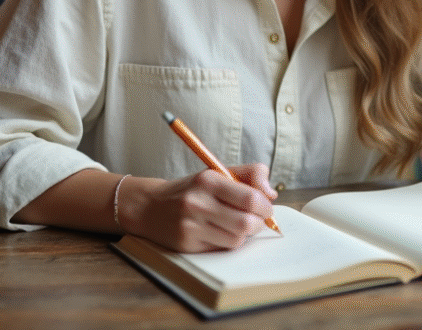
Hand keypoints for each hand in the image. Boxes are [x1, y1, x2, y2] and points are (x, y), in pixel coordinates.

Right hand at [129, 164, 277, 252]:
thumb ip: (250, 174)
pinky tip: (221, 233)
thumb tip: (271, 194)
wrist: (150, 206)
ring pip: (237, 239)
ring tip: (237, 225)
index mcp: (208, 180)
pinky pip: (222, 248)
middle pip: (246, 223)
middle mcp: (197, 203)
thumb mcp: (217, 173)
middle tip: (256, 220)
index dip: (265, 207)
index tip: (266, 208)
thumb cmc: (191, 190)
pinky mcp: (187, 245)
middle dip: (258, 223)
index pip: (250, 198)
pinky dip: (228, 242)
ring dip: (244, 234)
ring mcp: (190, 226)